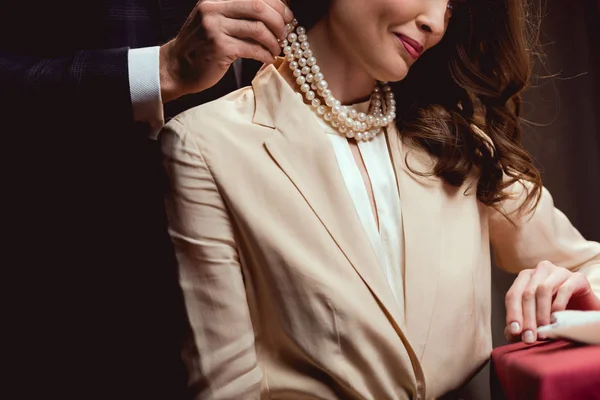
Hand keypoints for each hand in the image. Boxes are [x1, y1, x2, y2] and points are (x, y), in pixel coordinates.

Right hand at [159, 0, 293, 102]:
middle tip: (284, 34)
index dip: (277, 4)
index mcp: (215, 0)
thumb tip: (274, 12)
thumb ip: (238, 14)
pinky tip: (268, 58)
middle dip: (278, 21)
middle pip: (259, 7)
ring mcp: (215, 29)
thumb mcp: (214, 21)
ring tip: (276, 49)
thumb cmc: (201, 47)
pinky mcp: (219, 49)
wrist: (176, 68)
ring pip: (258, 29)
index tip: (287, 16)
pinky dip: (265, 54)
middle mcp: (213, 9)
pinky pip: (252, 49)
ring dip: (273, 41)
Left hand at [504, 261, 599, 343]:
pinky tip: (557, 320)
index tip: (515, 333)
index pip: (513, 295)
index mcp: (526, 278)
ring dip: (541, 314)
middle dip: (527, 318)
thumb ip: (522, 324)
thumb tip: (511, 333)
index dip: (512, 314)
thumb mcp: (536, 319)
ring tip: (543, 332)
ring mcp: (559, 271)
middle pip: (527, 294)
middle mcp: (540, 270)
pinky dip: (558, 306)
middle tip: (530, 338)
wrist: (585, 311)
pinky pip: (564, 289)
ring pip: (543, 290)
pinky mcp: (577, 277)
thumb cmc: (556, 314)